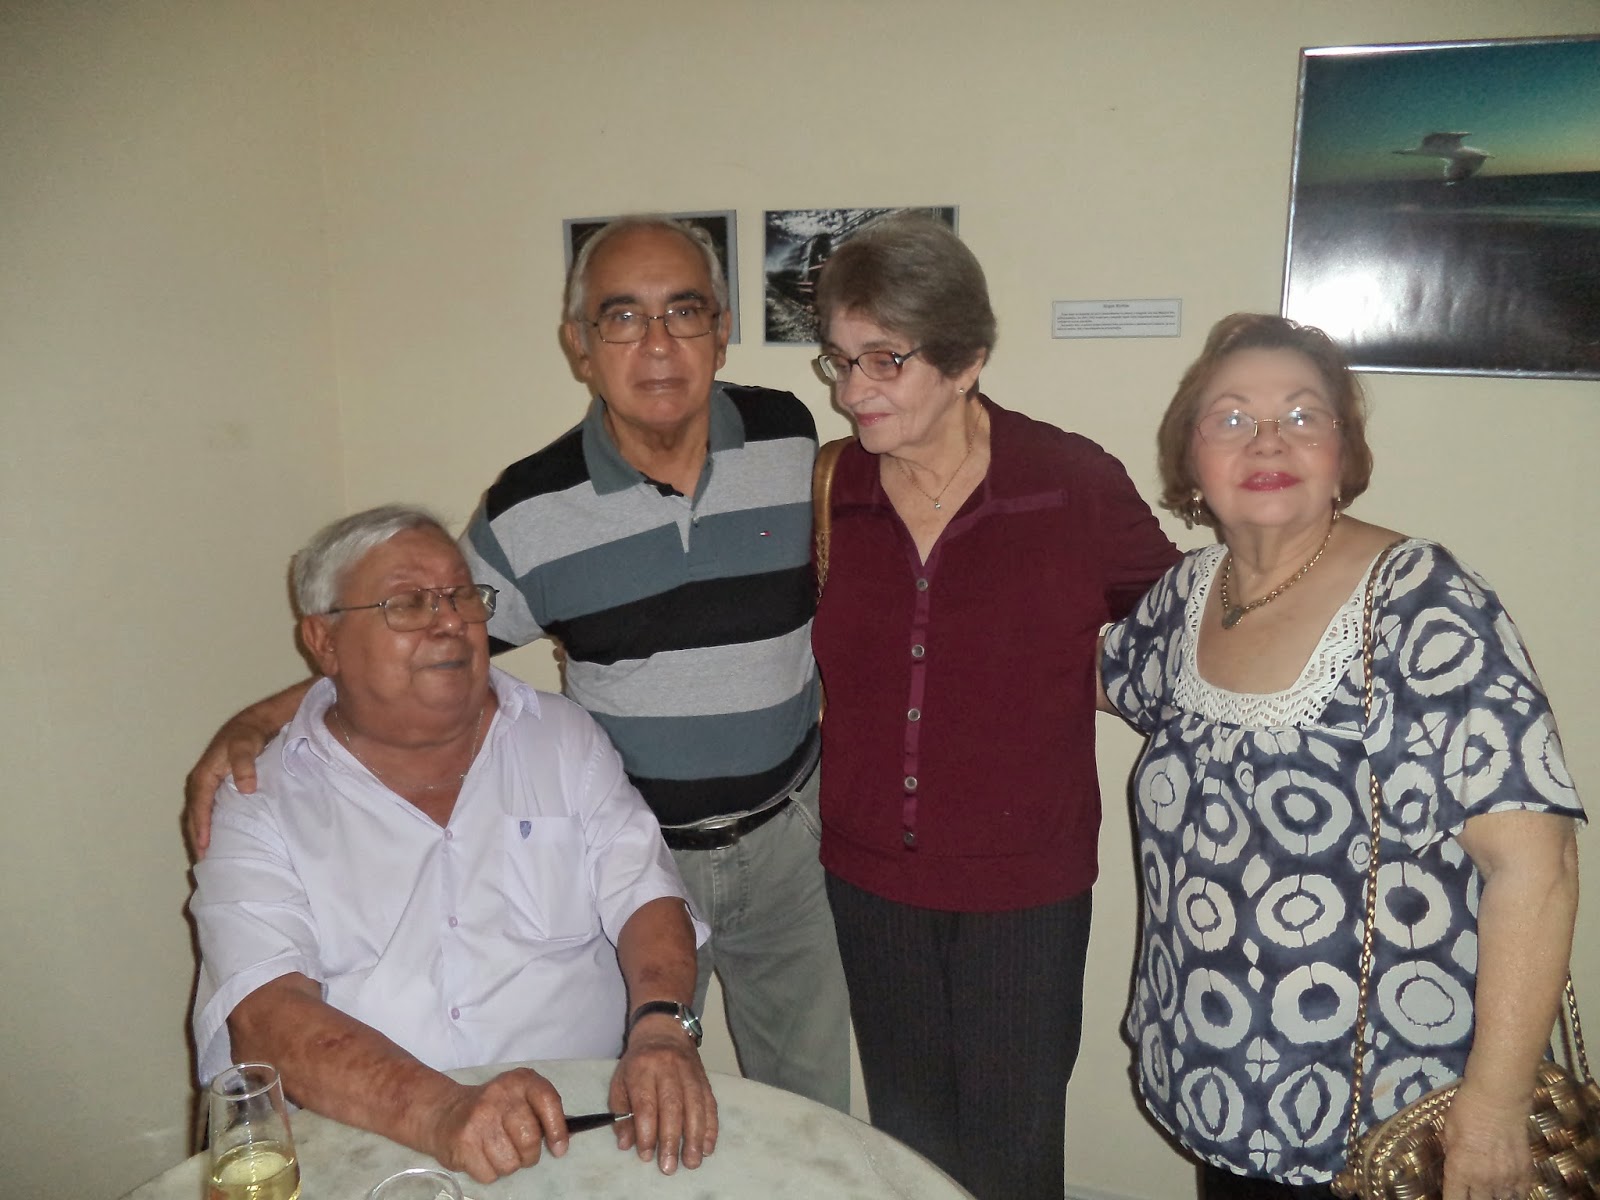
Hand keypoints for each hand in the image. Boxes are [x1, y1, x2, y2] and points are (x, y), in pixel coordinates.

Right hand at [184, 682, 307, 857]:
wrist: (252, 724)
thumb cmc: (247, 735)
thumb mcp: (246, 746)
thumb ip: (244, 765)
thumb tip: (246, 789)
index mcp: (204, 775)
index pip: (199, 807)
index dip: (201, 827)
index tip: (204, 847)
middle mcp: (201, 782)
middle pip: (194, 815)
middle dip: (196, 837)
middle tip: (203, 860)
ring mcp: (207, 785)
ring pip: (199, 814)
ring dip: (200, 833)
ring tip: (206, 855)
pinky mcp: (216, 786)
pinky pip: (207, 809)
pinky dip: (208, 824)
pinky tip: (216, 836)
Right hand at [428, 1068, 568, 1183]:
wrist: (445, 1112)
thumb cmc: (493, 1108)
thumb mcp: (519, 1097)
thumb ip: (543, 1112)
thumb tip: (564, 1141)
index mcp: (519, 1080)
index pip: (548, 1100)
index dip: (557, 1129)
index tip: (559, 1149)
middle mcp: (498, 1096)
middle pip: (530, 1140)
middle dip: (529, 1154)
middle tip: (520, 1150)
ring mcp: (479, 1119)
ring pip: (510, 1163)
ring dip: (508, 1164)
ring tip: (498, 1150)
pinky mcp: (463, 1143)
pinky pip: (490, 1174)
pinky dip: (489, 1172)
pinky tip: (481, 1156)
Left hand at [609, 1020, 716, 1173]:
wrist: (664, 1031)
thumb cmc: (638, 1063)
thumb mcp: (620, 1081)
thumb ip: (621, 1113)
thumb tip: (626, 1143)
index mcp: (642, 1068)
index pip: (646, 1103)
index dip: (647, 1131)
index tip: (647, 1155)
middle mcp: (667, 1068)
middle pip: (672, 1106)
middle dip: (672, 1139)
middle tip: (669, 1166)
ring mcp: (689, 1071)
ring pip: (695, 1105)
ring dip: (695, 1137)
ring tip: (693, 1161)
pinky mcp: (704, 1077)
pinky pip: (710, 1103)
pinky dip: (711, 1126)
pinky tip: (708, 1146)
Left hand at [1439, 1078, 1535, 1199]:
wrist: (1500, 1098)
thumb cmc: (1467, 1109)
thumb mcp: (1448, 1131)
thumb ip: (1452, 1153)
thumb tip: (1454, 1164)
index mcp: (1459, 1169)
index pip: (1453, 1199)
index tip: (1452, 1197)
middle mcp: (1483, 1180)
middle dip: (1472, 1198)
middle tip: (1471, 1190)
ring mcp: (1507, 1178)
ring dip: (1493, 1196)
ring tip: (1489, 1188)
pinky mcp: (1526, 1173)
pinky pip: (1521, 1194)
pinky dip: (1514, 1193)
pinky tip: (1508, 1187)